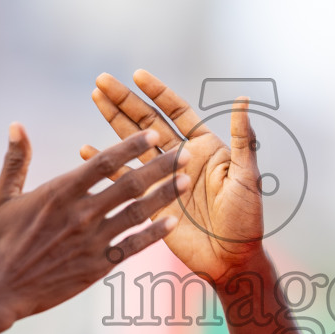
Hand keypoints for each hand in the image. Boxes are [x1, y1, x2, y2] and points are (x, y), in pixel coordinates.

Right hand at [0, 123, 186, 329]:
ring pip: (137, 214)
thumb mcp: (1, 197)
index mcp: (58, 192)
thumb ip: (15, 160)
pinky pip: (132, 247)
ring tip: (187, 181)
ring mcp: (91, 242)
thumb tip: (16, 125)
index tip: (154, 133)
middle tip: (186, 152)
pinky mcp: (96, 266)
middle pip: (129, 185)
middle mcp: (80, 214)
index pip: (103, 162)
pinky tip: (173, 223)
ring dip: (165, 196)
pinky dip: (154, 235)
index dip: (131, 146)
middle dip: (161, 167)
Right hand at [84, 71, 264, 282]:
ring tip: (94, 99)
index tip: (137, 75)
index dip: (157, 92)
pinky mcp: (150, 202)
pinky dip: (105, 165)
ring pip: (132, 144)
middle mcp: (180, 157)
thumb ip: (243, 139)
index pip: (176, 111)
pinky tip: (87, 152)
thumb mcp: (247, 177)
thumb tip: (243, 100)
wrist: (232, 258)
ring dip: (113, 122)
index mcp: (203, 147)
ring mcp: (162, 179)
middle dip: (125, 100)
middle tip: (101, 81)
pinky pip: (122, 179)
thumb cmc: (247, 218)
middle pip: (147, 121)